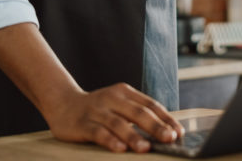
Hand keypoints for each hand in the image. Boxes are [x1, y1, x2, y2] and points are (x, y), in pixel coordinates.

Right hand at [45, 82, 184, 152]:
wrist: (63, 103)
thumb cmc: (98, 108)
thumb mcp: (119, 104)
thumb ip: (138, 114)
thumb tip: (166, 131)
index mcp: (125, 92)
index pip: (150, 105)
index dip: (166, 118)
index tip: (179, 132)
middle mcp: (112, 99)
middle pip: (138, 113)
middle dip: (156, 127)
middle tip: (170, 138)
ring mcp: (97, 111)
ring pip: (118, 123)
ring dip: (134, 136)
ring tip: (146, 148)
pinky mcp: (82, 124)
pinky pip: (98, 132)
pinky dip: (110, 140)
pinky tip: (120, 149)